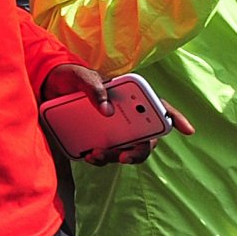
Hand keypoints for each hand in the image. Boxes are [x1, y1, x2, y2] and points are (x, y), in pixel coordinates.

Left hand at [39, 63, 194, 164]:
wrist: (49, 87)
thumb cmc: (70, 77)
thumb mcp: (79, 76)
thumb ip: (93, 87)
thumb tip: (107, 110)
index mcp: (129, 95)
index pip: (157, 106)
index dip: (174, 117)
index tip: (187, 130)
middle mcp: (127, 115)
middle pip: (146, 137)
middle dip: (139, 151)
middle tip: (124, 158)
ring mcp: (115, 129)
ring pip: (128, 150)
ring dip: (117, 157)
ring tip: (96, 155)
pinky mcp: (101, 139)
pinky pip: (109, 155)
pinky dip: (102, 159)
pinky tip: (89, 156)